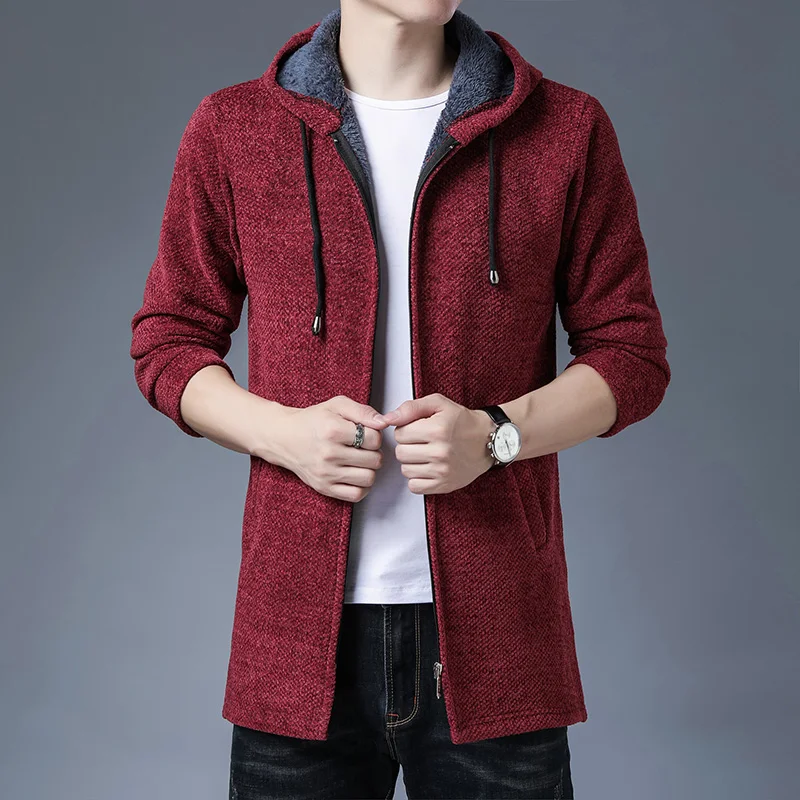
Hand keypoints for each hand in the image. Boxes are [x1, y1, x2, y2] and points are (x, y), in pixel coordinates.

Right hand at [276, 395, 389, 501]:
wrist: (284, 437)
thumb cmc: (312, 420)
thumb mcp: (337, 405)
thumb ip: (363, 411)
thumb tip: (384, 422)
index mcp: (332, 430)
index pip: (374, 439)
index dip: (375, 435)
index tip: (365, 434)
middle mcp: (329, 454)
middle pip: (374, 460)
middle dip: (374, 452)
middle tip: (364, 447)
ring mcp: (326, 473)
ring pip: (368, 478)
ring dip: (369, 469)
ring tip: (360, 460)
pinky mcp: (323, 487)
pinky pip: (356, 495)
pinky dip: (362, 486)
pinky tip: (355, 474)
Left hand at [376, 393, 494, 494]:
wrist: (488, 440)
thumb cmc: (462, 421)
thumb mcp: (438, 404)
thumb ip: (410, 408)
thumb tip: (387, 418)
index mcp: (437, 429)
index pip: (399, 434)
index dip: (406, 430)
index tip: (418, 429)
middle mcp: (440, 452)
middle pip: (400, 453)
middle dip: (407, 446)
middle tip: (421, 442)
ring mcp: (443, 471)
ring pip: (405, 470)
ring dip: (411, 462)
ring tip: (426, 454)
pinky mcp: (445, 485)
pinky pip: (414, 486)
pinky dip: (417, 478)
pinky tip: (427, 468)